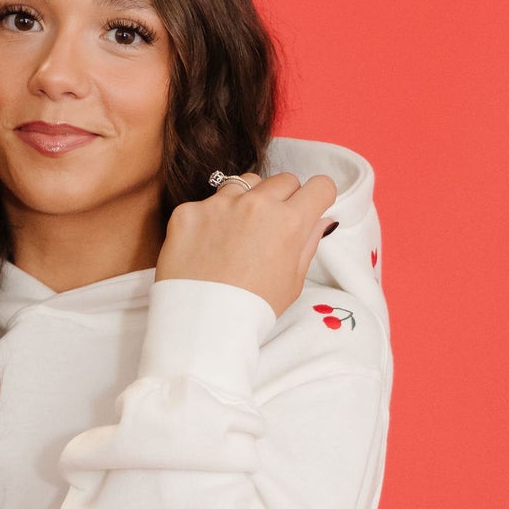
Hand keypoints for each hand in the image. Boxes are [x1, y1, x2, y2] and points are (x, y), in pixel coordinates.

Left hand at [156, 170, 338, 320]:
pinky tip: (207, 247)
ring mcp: (219, 204)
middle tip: (272, 227)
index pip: (320, 185)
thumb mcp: (292, 282)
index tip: (311, 207)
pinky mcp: (188, 212)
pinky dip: (210, 220)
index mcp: (289, 221)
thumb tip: (318, 220)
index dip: (318, 198)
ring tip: (238, 233)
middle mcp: (256, 204)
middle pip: (283, 181)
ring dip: (247, 200)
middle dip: (284, 199)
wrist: (201, 328)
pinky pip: (207, 203)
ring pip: (245, 184)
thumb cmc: (252, 311)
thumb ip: (307, 244)